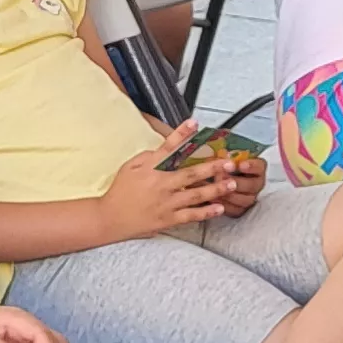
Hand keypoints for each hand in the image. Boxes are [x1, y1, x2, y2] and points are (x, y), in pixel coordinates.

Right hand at [99, 123, 242, 242]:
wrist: (110, 218)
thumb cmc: (120, 191)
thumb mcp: (129, 167)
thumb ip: (148, 157)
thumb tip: (164, 149)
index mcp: (150, 170)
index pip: (168, 148)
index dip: (181, 134)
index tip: (194, 123)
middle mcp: (161, 185)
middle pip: (191, 174)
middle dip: (212, 167)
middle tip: (229, 163)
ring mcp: (166, 204)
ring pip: (196, 196)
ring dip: (216, 189)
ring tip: (232, 184)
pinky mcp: (168, 219)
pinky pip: (191, 215)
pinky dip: (206, 212)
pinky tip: (219, 208)